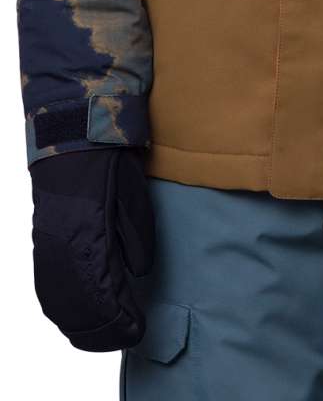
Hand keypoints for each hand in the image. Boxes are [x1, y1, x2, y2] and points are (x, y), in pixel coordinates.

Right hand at [30, 146, 154, 351]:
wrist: (72, 128)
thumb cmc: (109, 157)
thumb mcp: (134, 192)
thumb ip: (137, 235)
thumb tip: (137, 273)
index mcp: (90, 233)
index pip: (104, 293)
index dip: (120, 318)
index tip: (137, 329)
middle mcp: (63, 244)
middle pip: (78, 304)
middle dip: (101, 328)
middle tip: (125, 336)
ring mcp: (48, 241)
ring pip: (56, 297)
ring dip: (77, 322)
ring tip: (100, 335)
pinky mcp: (41, 235)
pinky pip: (44, 281)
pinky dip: (57, 304)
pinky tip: (70, 315)